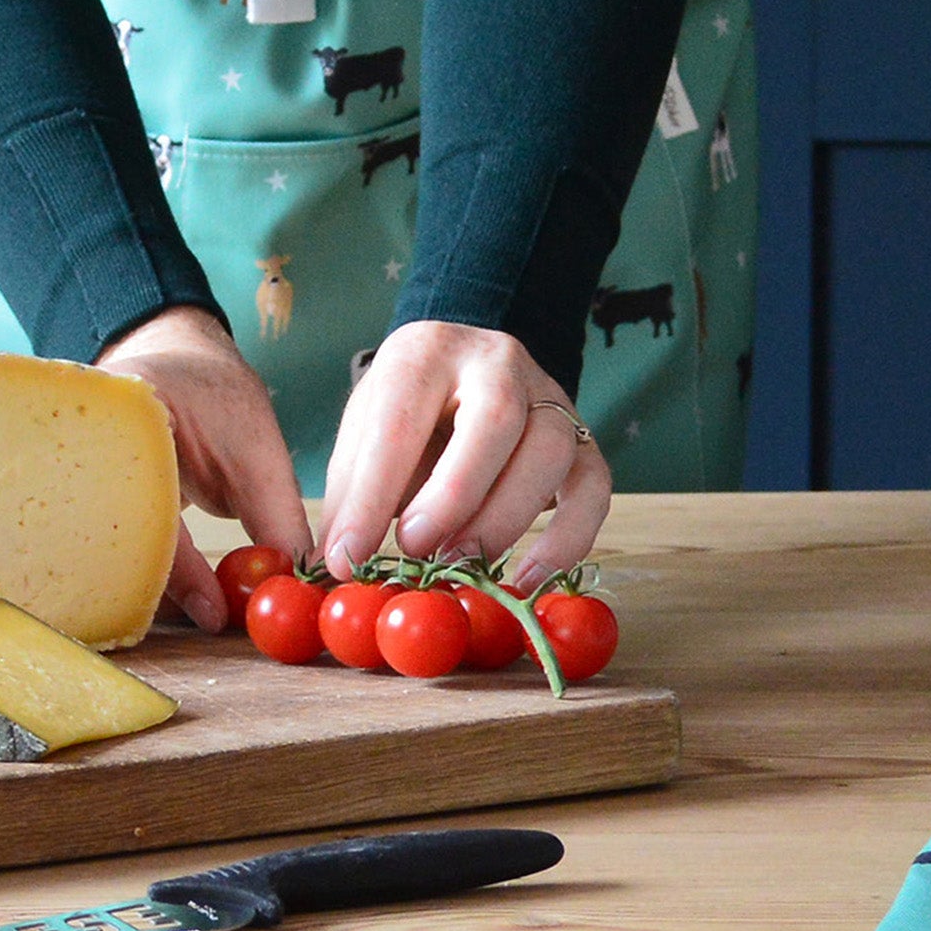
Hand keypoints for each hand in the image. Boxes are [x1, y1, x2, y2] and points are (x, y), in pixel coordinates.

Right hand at [95, 305, 309, 630]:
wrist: (179, 363)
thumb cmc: (217, 397)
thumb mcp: (257, 451)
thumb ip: (274, 517)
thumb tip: (289, 587)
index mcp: (122, 414)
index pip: (145, 507)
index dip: (182, 571)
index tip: (215, 613)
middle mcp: (79, 443)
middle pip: (109, 542)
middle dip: (160, 589)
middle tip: (208, 618)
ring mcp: (71, 471)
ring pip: (104, 554)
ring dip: (151, 588)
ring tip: (202, 606)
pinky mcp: (79, 497)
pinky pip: (105, 548)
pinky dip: (143, 574)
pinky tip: (178, 592)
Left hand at [318, 320, 609, 593]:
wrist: (462, 379)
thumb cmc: (406, 417)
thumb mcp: (364, 436)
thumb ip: (352, 495)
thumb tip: (335, 565)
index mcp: (428, 351)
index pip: (401, 418)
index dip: (372, 496)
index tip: (347, 558)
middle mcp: (497, 360)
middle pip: (496, 418)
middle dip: (453, 495)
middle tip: (416, 550)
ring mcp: (550, 395)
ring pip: (550, 450)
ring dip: (504, 519)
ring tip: (460, 564)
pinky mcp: (584, 439)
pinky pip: (595, 487)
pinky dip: (568, 540)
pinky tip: (527, 579)